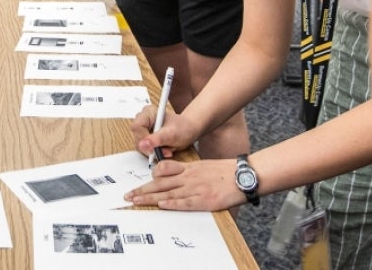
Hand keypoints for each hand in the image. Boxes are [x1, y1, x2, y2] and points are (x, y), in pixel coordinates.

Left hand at [124, 159, 242, 210]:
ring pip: (168, 192)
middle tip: (128, 196)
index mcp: (189, 168)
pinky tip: (162, 205)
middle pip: (160, 183)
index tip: (137, 185)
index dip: (149, 179)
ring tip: (136, 201)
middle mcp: (189, 177)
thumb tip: (177, 177)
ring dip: (150, 198)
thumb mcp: (203, 166)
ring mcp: (196, 188)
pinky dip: (172, 203)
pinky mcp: (205, 199)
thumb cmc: (226, 172)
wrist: (243, 175)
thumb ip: (189, 171)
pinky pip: (185, 202)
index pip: (163, 171)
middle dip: (142, 190)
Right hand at [130, 106, 196, 161]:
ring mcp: (144, 128)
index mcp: (148, 112)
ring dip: (153, 150)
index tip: (155, 147)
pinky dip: (154, 151)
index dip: (144, 139)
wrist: (189, 130)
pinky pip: (144, 148)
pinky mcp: (146, 136)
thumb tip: (142, 145)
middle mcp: (144, 119)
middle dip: (150, 147)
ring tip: (166, 149)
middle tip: (164, 149)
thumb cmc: (183, 128)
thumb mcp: (172, 134)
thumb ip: (157, 139)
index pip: (136, 127)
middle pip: (137, 137)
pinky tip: (164, 149)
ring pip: (140, 144)